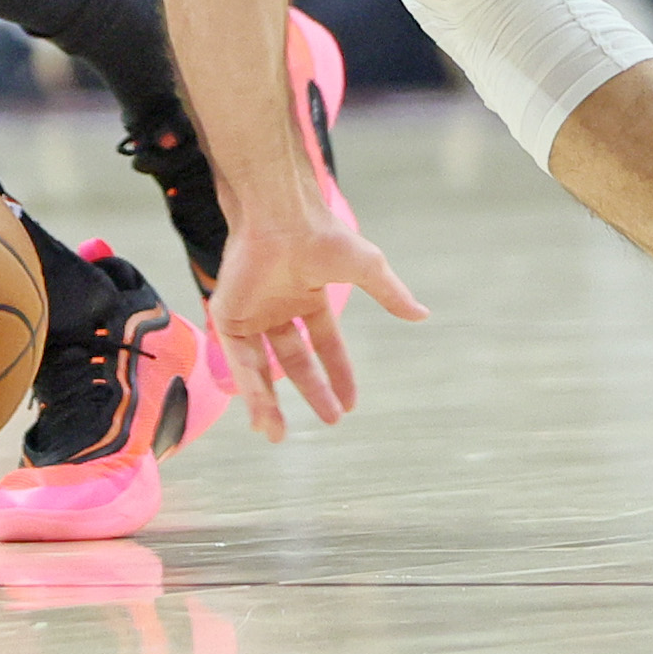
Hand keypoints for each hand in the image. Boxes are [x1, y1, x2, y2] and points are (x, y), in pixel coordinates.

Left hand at [208, 209, 425, 442]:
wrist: (281, 219)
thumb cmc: (323, 236)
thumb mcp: (367, 268)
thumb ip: (390, 294)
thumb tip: (423, 314)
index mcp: (309, 294)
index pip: (325, 342)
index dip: (339, 372)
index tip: (351, 403)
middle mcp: (280, 305)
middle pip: (295, 360)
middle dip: (311, 391)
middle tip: (330, 420)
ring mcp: (253, 310)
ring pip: (261, 366)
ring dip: (268, 401)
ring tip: (279, 435)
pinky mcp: (228, 314)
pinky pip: (238, 360)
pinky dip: (249, 387)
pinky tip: (261, 413)